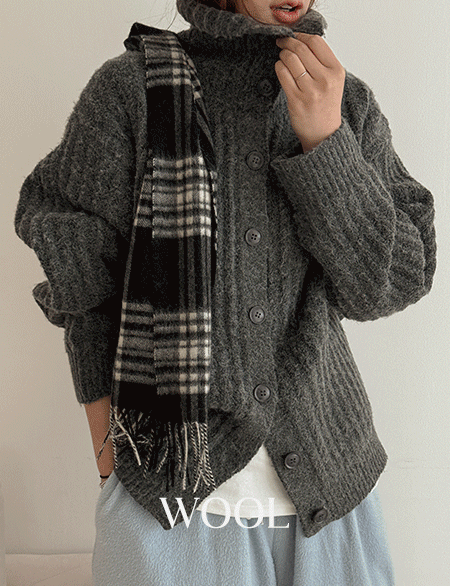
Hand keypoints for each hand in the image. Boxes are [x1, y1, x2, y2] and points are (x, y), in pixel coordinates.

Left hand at [275, 33, 344, 152]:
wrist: (324, 134)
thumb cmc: (326, 105)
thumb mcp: (333, 81)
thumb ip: (322, 61)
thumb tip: (302, 39)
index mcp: (336, 71)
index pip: (316, 42)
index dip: (302, 36)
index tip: (295, 36)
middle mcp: (324, 80)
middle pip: (301, 49)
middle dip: (288, 42)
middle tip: (283, 43)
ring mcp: (310, 91)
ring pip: (290, 59)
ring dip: (283, 55)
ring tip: (283, 58)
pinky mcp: (296, 100)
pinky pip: (282, 74)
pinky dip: (279, 67)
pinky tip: (281, 69)